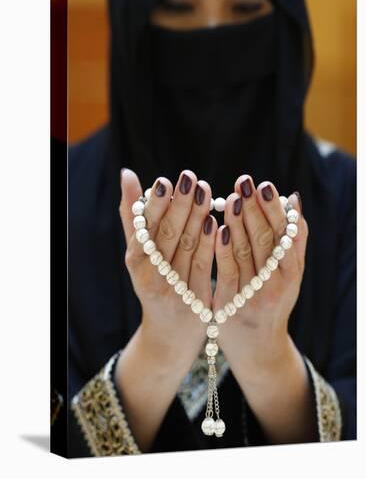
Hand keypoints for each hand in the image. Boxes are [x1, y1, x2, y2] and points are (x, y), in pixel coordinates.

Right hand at [119, 168, 216, 367]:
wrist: (168, 333)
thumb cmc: (154, 280)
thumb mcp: (140, 251)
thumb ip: (135, 214)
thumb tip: (127, 174)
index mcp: (135, 260)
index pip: (145, 228)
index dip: (155, 204)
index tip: (165, 181)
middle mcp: (151, 276)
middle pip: (168, 235)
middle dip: (180, 204)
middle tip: (191, 178)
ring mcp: (174, 289)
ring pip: (188, 247)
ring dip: (197, 217)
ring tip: (205, 190)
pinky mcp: (197, 300)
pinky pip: (204, 266)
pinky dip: (211, 244)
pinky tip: (217, 222)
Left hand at [213, 175, 307, 375]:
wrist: (257, 348)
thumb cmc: (270, 299)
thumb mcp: (288, 273)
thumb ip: (290, 240)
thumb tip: (292, 199)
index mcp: (293, 271)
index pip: (286, 234)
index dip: (275, 209)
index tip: (264, 185)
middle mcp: (279, 284)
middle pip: (267, 240)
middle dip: (256, 208)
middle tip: (245, 183)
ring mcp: (255, 295)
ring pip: (247, 253)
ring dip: (239, 223)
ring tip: (231, 198)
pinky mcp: (232, 305)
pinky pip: (228, 273)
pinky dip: (223, 250)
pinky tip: (216, 229)